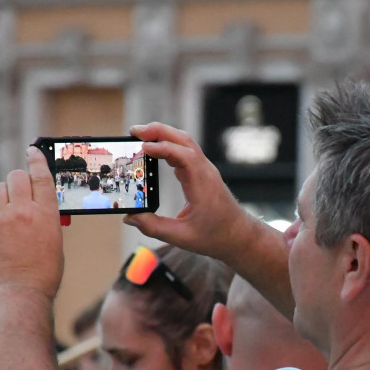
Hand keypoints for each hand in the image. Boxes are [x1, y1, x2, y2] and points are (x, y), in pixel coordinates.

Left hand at [0, 147, 64, 300]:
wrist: (20, 294)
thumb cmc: (43, 274)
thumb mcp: (55, 242)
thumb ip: (47, 220)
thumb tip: (38, 206)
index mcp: (48, 214)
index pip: (42, 176)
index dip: (37, 159)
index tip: (32, 151)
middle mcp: (24, 212)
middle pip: (17, 177)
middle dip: (18, 180)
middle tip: (19, 190)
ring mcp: (2, 219)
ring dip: (3, 196)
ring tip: (7, 212)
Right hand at [122, 123, 256, 262]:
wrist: (239, 235)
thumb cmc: (216, 236)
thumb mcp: (182, 237)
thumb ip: (154, 227)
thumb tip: (130, 218)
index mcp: (202, 184)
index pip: (184, 155)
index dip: (163, 148)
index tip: (143, 147)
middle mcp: (205, 171)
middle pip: (183, 140)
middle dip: (158, 131)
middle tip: (134, 131)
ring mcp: (204, 170)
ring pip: (184, 142)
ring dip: (163, 135)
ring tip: (140, 136)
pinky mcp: (201, 172)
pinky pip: (185, 151)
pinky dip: (168, 145)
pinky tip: (154, 150)